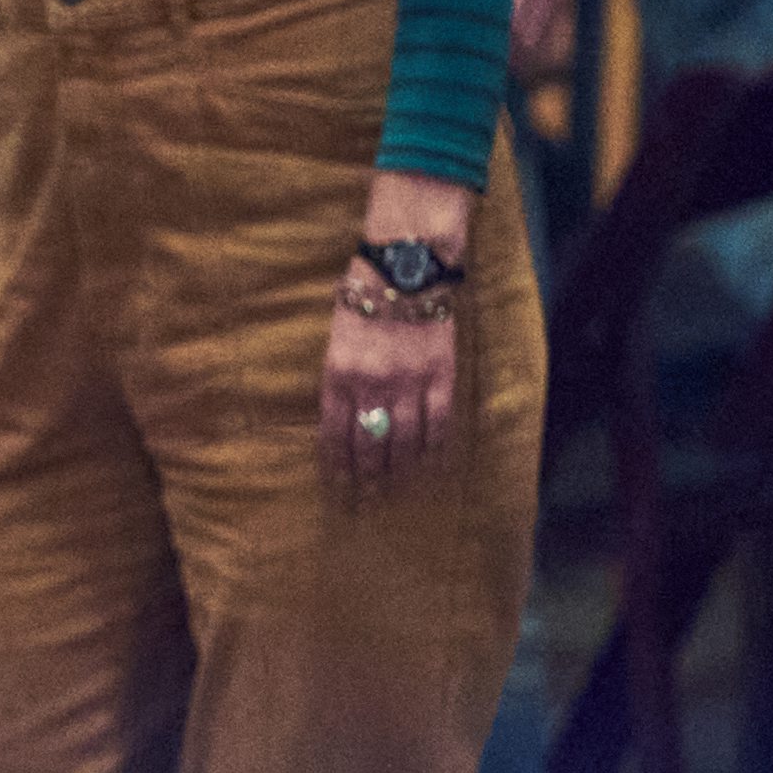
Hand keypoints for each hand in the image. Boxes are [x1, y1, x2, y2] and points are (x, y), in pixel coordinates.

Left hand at [321, 280, 460, 488]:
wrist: (404, 271)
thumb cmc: (363, 301)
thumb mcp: (335, 342)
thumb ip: (338, 382)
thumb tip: (341, 425)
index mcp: (338, 375)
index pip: (333, 433)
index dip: (336, 465)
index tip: (338, 486)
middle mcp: (371, 385)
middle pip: (368, 444)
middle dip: (366, 477)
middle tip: (366, 501)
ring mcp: (408, 382)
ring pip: (402, 441)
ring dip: (398, 471)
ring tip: (394, 491)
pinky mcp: (439, 376)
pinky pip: (437, 423)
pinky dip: (435, 448)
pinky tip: (432, 465)